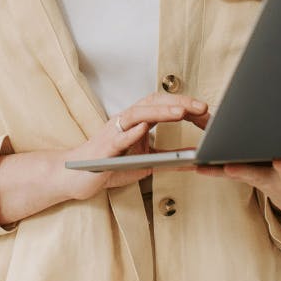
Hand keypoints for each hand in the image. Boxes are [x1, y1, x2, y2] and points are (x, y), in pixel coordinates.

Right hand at [62, 92, 210, 201]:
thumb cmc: (109, 166)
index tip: (205, 109)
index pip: (162, 105)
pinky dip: (130, 132)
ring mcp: (112, 132)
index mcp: (136, 122)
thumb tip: (194, 158)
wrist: (75, 177)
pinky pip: (117, 138)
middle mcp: (124, 121)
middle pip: (152, 103)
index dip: (183, 104)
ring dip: (159, 112)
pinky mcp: (103, 149)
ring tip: (180, 112)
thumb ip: (167, 157)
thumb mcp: (146, 162)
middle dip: (177, 103)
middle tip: (201, 107)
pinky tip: (144, 128)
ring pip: (136, 115)